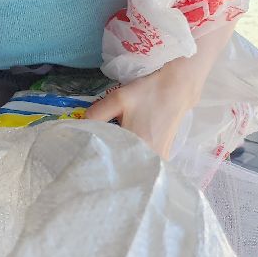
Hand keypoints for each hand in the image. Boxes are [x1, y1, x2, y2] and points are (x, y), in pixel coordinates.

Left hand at [83, 62, 201, 158]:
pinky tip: (123, 152)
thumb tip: (80, 128)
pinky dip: (133, 159)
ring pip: (134, 166)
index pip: (111, 161)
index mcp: (138, 146)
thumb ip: (96, 114)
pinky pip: (144, 163)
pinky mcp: (164, 156)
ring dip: (121, 162)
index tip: (86, 156)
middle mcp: (151, 158)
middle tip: (93, 157)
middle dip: (108, 163)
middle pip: (123, 167)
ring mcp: (160, 159)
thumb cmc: (146, 94)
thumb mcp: (116, 99)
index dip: (98, 158)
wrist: (177, 88)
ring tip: (107, 154)